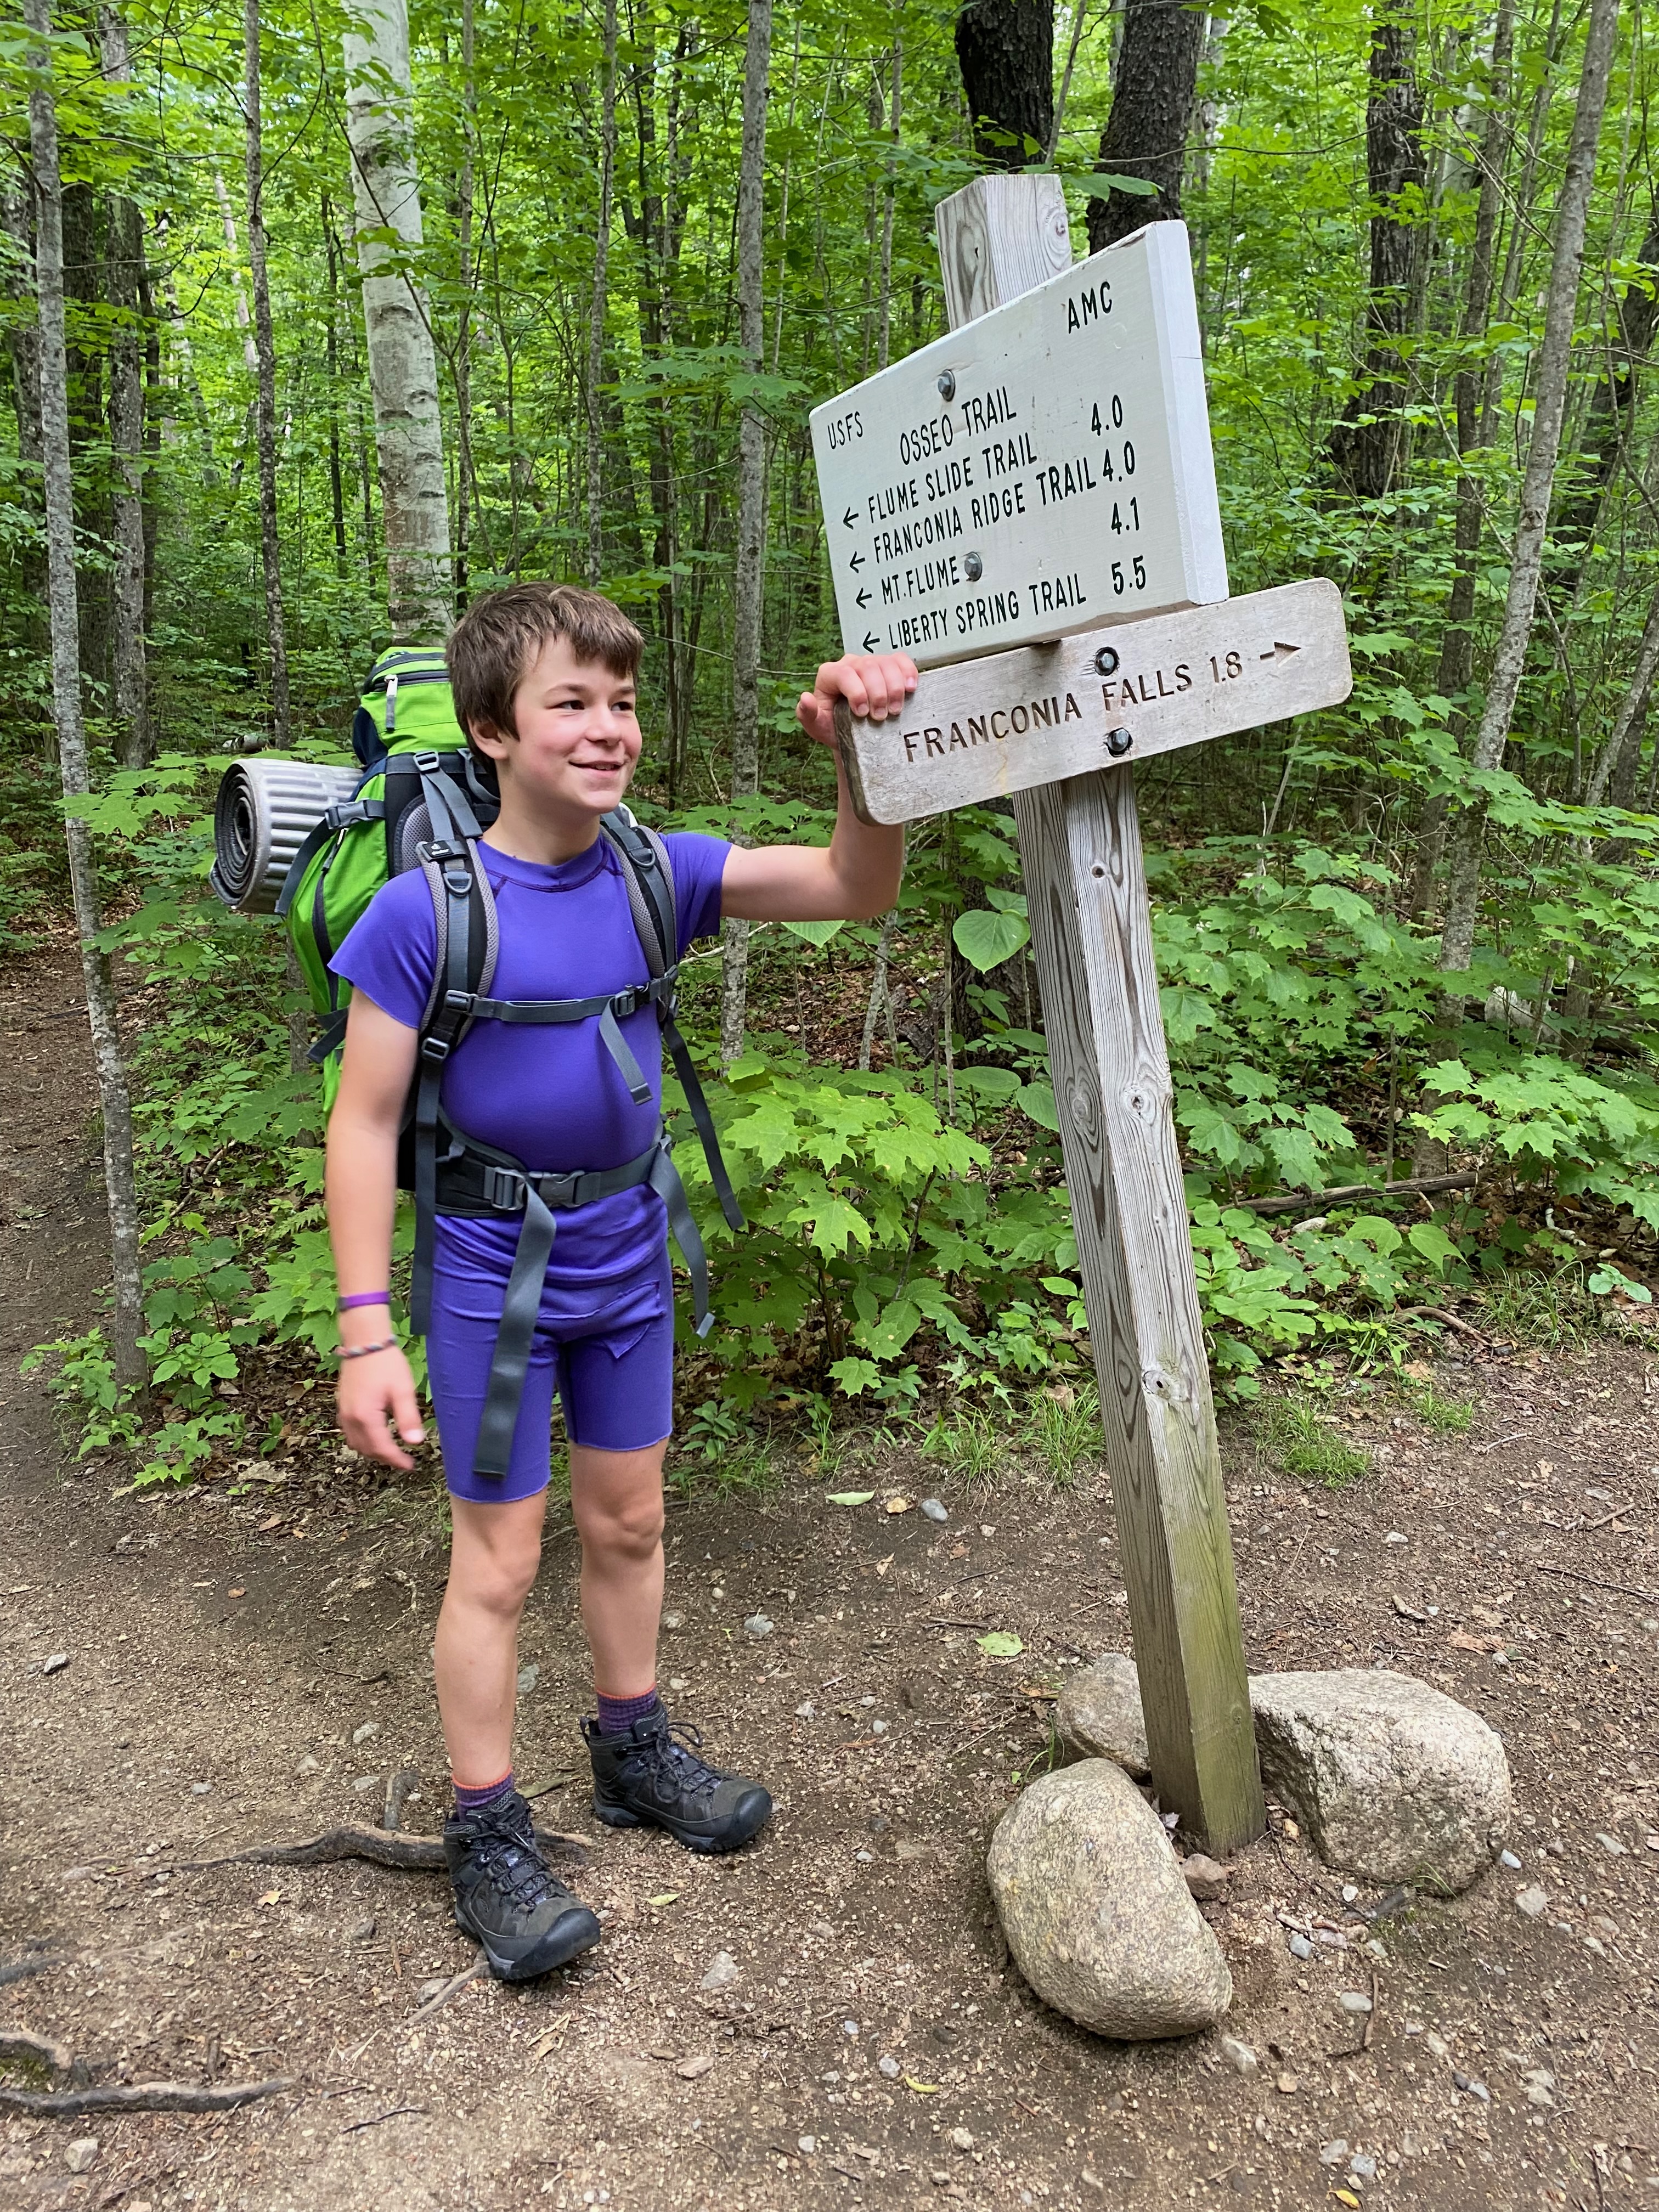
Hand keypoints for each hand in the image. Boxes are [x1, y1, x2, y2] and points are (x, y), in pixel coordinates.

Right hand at [336, 1338, 425, 1471]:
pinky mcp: (343, 1405)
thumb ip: (408, 1418)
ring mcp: (344, 1411)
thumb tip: (415, 1443)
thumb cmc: (386, 1363)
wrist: (364, 1341)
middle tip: (403, 1459)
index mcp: (366, 1416)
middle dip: (385, 1457)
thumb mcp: (403, 1390)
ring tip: (392, 1450)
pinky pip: (350, 1432)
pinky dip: (363, 1439)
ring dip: (373, 1450)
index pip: (382, 1448)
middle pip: (367, 1449)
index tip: (410, 1466)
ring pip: (356, 1442)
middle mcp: (351, 1418)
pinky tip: (376, 1434)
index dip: (396, 1460)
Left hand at [796, 652, 917, 744]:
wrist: (854, 734)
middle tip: (880, 717)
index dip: (856, 692)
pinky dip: (908, 673)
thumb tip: (805, 698)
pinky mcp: (889, 666)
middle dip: (877, 693)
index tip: (862, 713)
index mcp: (829, 674)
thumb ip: (807, 714)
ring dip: (894, 688)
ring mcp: (871, 662)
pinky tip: (910, 689)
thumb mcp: (817, 726)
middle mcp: (850, 663)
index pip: (843, 673)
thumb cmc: (835, 728)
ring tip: (894, 710)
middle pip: (868, 667)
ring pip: (886, 663)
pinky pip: (901, 661)